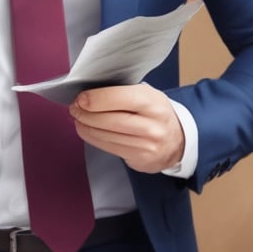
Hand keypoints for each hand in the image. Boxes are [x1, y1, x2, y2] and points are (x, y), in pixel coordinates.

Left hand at [69, 83, 184, 173]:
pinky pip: (109, 148)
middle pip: (109, 120)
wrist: (178, 141)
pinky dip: (93, 138)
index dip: (95, 99)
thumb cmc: (156, 113)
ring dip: (86, 127)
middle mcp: (151, 124)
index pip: (119, 98)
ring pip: (106, 136)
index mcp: (153, 102)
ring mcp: (146, 145)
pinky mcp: (139, 159)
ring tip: (78, 119)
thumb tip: (89, 92)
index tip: (80, 99)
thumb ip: (122, 92)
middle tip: (74, 108)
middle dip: (86, 114)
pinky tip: (88, 131)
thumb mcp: (147, 95)